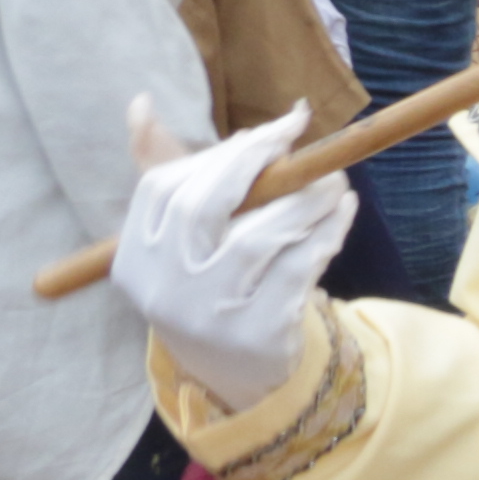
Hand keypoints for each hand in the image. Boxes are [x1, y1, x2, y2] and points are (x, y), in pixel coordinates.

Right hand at [112, 98, 352, 412]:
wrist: (234, 376)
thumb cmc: (209, 287)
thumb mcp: (178, 243)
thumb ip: (166, 173)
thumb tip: (142, 102)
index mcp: (135, 257)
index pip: (164, 188)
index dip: (219, 153)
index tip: (268, 132)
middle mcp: (163, 286)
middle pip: (203, 206)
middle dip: (256, 163)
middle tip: (301, 140)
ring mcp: (208, 313)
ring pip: (258, 237)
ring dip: (303, 199)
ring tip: (334, 180)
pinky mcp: (257, 332)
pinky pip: (299, 268)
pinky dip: (326, 232)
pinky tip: (343, 212)